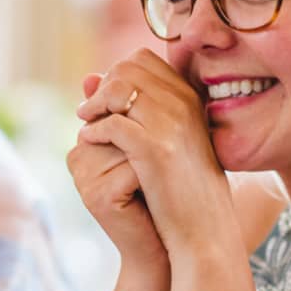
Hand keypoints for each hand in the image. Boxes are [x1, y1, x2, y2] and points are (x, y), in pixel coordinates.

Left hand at [73, 49, 235, 258]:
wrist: (205, 231)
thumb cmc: (183, 190)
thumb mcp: (166, 141)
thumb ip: (133, 109)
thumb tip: (86, 78)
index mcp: (190, 98)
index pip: (142, 59)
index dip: (116, 74)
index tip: (105, 99)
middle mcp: (183, 104)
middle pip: (126, 68)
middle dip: (102, 87)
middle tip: (89, 111)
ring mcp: (171, 124)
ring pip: (117, 90)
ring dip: (95, 105)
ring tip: (86, 123)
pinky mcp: (155, 149)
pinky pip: (113, 123)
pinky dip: (96, 130)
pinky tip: (90, 141)